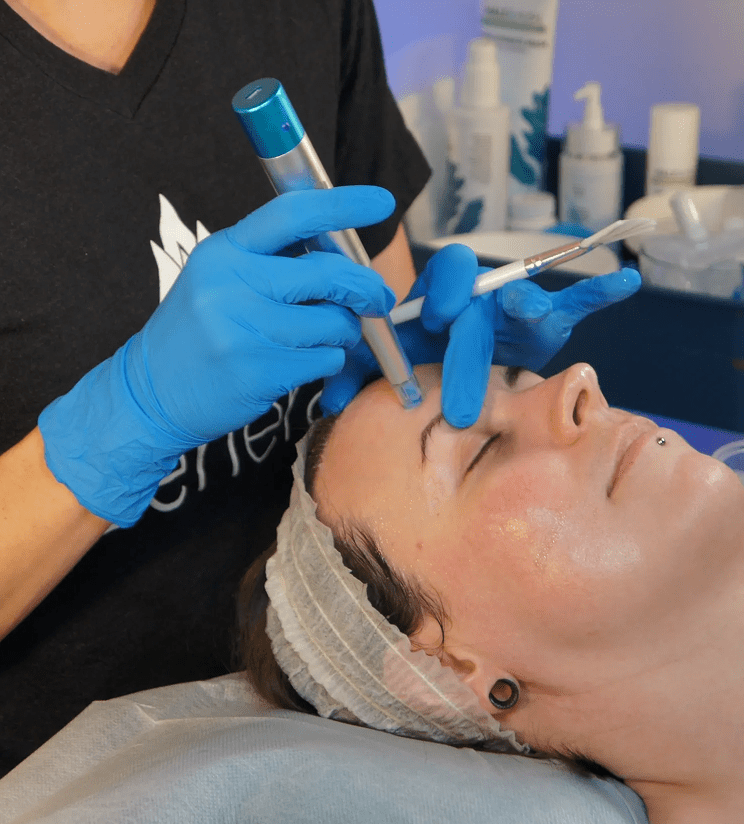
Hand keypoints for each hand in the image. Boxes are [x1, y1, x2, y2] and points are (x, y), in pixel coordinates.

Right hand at [38, 187, 396, 525]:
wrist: (151, 394)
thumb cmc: (194, 334)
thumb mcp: (218, 280)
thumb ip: (271, 259)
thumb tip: (339, 245)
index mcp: (225, 252)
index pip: (293, 214)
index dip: (343, 204)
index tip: (381, 202)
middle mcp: (233, 285)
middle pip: (329, 273)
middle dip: (364, 288)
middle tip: (375, 299)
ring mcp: (245, 330)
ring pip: (334, 322)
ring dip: (342, 333)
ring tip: (318, 338)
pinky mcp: (260, 371)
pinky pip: (325, 359)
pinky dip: (327, 361)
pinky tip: (300, 363)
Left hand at [320, 243, 640, 425]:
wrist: (444, 340)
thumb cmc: (415, 346)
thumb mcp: (382, 358)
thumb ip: (354, 372)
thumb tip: (332, 403)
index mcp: (437, 295)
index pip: (445, 279)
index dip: (444, 291)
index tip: (437, 317)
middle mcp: (477, 297)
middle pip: (480, 314)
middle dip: (469, 359)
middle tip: (461, 411)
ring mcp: (511, 308)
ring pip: (527, 304)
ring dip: (529, 308)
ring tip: (527, 310)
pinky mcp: (542, 325)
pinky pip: (572, 304)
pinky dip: (597, 294)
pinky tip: (626, 280)